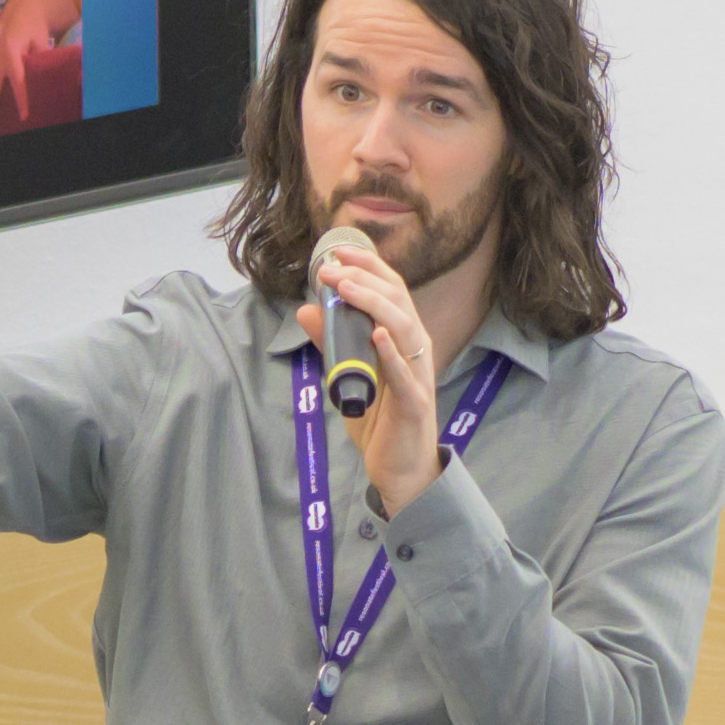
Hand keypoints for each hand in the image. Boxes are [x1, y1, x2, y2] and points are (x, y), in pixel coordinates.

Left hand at [306, 228, 454, 513]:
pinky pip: (406, 375)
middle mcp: (416, 351)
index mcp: (403, 340)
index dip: (368, 268)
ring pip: (405, 328)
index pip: (391, 292)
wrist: (402, 471)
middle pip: (398, 301)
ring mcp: (418, 376)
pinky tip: (375, 335)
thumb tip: (306, 310)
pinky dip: (391, 353)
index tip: (337, 252)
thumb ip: (331, 344)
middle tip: (329, 268)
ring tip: (346, 289)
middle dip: (364, 279)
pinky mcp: (414, 405)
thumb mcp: (348, 376)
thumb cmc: (381, 423)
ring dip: (373, 305)